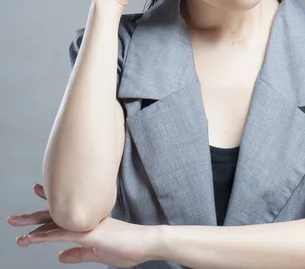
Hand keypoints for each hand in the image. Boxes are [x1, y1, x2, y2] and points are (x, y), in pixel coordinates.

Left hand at [8, 183, 156, 265]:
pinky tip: (31, 237)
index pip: (63, 213)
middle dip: (32, 215)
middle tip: (13, 216)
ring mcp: (86, 224)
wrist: (145, 243)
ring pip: (54, 222)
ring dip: (32, 225)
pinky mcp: (89, 234)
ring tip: (14, 225)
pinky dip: (46, 235)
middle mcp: (84, 218)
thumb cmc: (127, 248)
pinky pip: (62, 234)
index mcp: (88, 221)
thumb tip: (60, 257)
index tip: (37, 192)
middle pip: (54, 215)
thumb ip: (78, 255)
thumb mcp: (98, 254)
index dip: (48, 206)